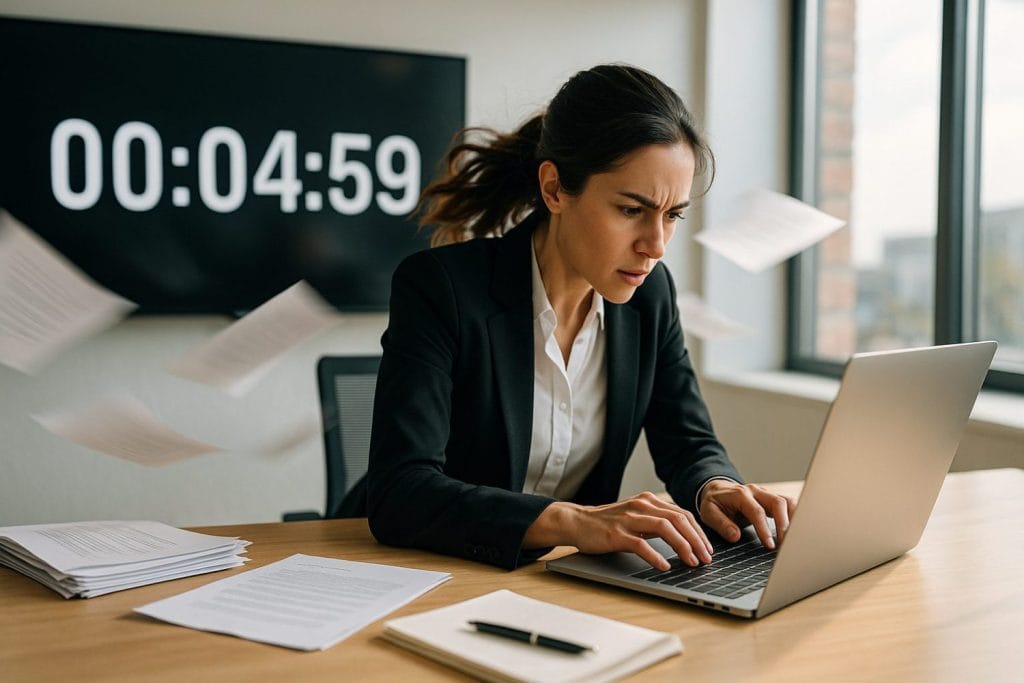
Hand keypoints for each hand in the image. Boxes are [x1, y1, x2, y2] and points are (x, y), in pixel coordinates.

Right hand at [524, 491, 713, 570]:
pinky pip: (641, 545)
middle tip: (706, 558)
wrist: (577, 522)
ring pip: (665, 528)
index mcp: (648, 501)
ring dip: (683, 546)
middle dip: (697, 540)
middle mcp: (641, 506)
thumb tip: (685, 538)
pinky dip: (656, 556)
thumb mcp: (636, 516)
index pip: (683, 514)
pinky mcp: (616, 534)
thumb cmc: (607, 523)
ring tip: (692, 562)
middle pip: (679, 520)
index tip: (708, 549)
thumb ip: (657, 521)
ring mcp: (628, 519)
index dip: (699, 532)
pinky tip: (664, 567)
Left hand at [698, 480, 796, 549]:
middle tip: (786, 544)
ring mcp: (766, 494)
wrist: (717, 490)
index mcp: (740, 494)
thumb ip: (721, 524)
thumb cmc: (714, 503)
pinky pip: (789, 505)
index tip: (769, 545)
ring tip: (797, 538)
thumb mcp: (708, 513)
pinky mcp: (772, 499)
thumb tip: (735, 536)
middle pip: (778, 503)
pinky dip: (797, 516)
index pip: (757, 511)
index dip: (765, 529)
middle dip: (784, 525)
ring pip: (787, 502)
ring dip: (795, 519)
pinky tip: (799, 530)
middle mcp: (756, 491)